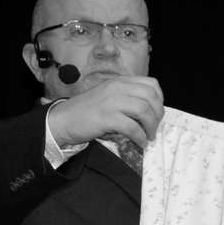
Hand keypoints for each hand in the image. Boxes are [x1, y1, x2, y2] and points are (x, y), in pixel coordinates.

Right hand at [48, 77, 164, 148]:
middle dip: (158, 114)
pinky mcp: (106, 117)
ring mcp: (111, 101)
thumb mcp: (109, 96)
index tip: (157, 112)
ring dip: (151, 126)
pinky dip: (140, 137)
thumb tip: (149, 112)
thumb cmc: (87, 110)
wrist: (64, 119)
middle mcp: (117, 88)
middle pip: (151, 96)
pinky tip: (140, 142)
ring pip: (143, 110)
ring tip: (149, 136)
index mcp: (120, 82)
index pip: (151, 83)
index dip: (160, 99)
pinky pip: (132, 127)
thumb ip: (127, 98)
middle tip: (155, 126)